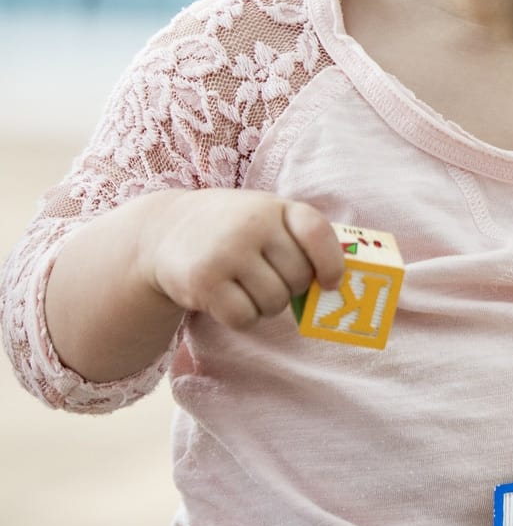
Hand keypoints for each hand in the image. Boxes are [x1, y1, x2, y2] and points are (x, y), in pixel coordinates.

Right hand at [141, 189, 344, 330]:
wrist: (164, 230)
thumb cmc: (232, 229)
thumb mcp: (266, 216)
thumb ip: (300, 240)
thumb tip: (337, 285)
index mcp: (275, 207)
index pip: (317, 233)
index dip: (331, 263)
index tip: (330, 283)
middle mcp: (251, 226)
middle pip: (298, 278)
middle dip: (290, 288)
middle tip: (267, 278)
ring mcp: (226, 253)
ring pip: (274, 302)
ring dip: (265, 305)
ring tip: (244, 286)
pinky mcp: (203, 282)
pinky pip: (244, 318)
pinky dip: (242, 318)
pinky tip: (227, 299)